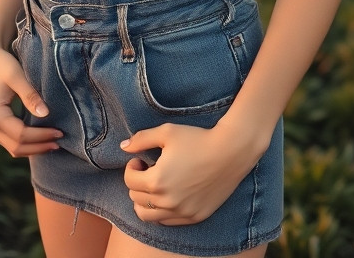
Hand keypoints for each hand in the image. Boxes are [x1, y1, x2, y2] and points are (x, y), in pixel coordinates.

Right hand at [0, 36, 62, 157]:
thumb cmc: (1, 64)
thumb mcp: (17, 76)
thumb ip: (30, 96)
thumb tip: (46, 114)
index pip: (21, 134)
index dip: (41, 136)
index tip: (60, 132)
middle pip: (16, 146)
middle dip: (39, 146)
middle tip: (60, 143)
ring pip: (13, 147)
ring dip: (33, 148)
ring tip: (53, 143)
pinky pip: (11, 140)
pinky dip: (26, 142)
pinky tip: (41, 138)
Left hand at [120, 123, 261, 224]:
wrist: (230, 151)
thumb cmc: (197, 139)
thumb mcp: (166, 132)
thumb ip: (141, 139)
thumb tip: (123, 146)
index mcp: (157, 181)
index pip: (129, 182)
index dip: (131, 167)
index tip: (141, 159)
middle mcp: (167, 202)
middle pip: (136, 199)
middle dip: (137, 183)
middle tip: (149, 169)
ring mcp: (182, 212)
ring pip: (148, 216)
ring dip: (146, 201)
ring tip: (156, 185)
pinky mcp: (194, 217)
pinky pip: (167, 222)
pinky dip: (162, 211)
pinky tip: (170, 193)